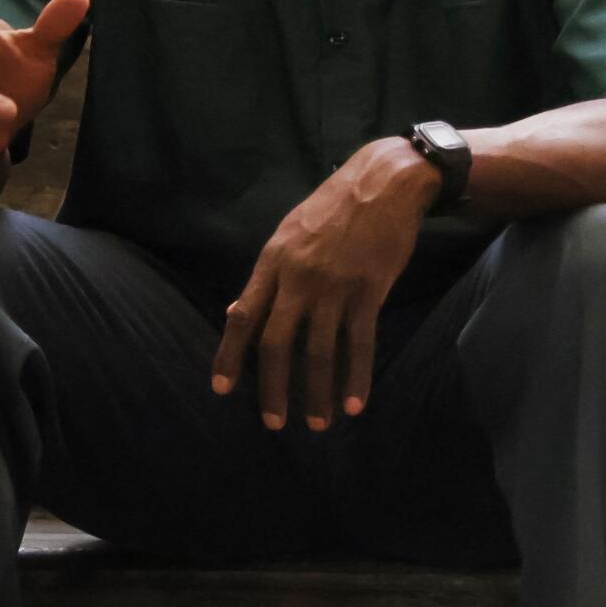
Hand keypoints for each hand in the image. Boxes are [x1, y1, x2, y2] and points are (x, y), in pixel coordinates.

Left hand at [211, 139, 441, 430]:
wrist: (382, 182)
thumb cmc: (332, 208)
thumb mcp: (288, 234)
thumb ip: (265, 277)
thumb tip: (235, 313)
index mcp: (273, 261)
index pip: (244, 316)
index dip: (230, 355)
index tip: (222, 389)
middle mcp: (298, 277)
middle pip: (275, 342)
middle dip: (271, 388)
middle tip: (273, 423)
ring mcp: (334, 286)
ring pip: (318, 351)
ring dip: (316, 393)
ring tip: (316, 424)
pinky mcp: (369, 291)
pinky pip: (359, 344)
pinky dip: (355, 377)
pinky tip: (353, 404)